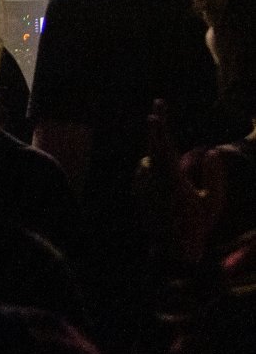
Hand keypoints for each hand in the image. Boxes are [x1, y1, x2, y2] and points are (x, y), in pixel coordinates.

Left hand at [137, 100, 226, 263]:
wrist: (173, 248)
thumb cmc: (198, 225)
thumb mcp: (214, 201)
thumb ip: (215, 175)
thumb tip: (211, 152)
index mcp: (174, 181)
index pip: (165, 149)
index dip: (160, 129)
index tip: (156, 113)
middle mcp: (154, 180)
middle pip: (153, 146)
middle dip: (156, 126)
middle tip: (158, 105)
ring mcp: (143, 186)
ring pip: (149, 159)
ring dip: (159, 154)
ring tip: (171, 168)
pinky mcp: (137, 191)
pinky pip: (145, 171)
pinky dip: (155, 168)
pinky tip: (164, 183)